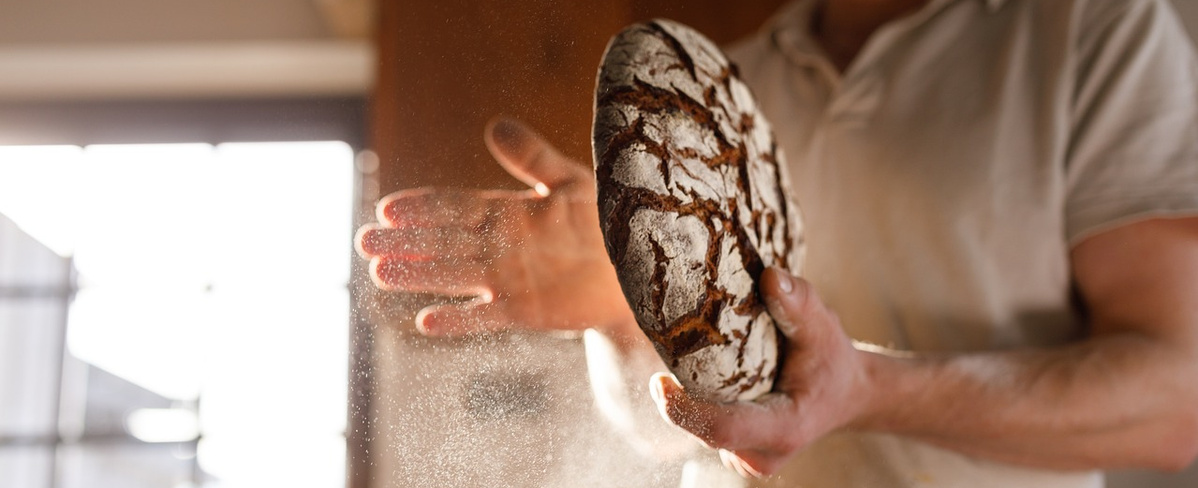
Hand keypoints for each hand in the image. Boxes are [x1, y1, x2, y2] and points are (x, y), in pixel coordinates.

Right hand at [355, 118, 634, 336]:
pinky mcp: (524, 310)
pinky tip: (426, 322)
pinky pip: (485, 316)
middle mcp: (499, 246)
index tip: (388, 206)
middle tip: (364, 241)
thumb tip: (494, 125)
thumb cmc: (607, 218)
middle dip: (404, 241)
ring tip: (379, 272)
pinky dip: (458, 321)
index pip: (455, 207)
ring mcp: (508, 279)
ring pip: (454, 276)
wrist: (637, 267)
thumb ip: (532, 157)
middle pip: (443, 242)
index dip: (423, 207)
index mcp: (507, 212)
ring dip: (418, 276)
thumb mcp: (571, 181)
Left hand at [648, 268, 872, 477]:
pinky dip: (695, 403)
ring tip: (686, 359)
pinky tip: (701, 376)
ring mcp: (747, 458)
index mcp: (785, 429)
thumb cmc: (832, 361)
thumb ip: (799, 303)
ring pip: (700, 429)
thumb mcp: (824, 328)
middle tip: (665, 353)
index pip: (723, 429)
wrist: (845, 393)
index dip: (684, 411)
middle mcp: (762, 454)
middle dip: (678, 397)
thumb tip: (770, 276)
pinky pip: (703, 428)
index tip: (658, 382)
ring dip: (686, 398)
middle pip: (703, 429)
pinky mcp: (736, 451)